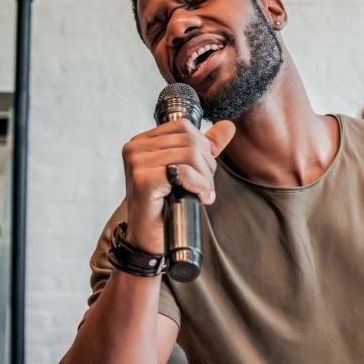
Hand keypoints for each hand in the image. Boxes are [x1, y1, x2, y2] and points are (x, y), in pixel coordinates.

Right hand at [122, 119, 235, 252]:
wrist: (149, 238)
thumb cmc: (166, 204)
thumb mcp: (188, 169)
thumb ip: (206, 146)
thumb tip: (228, 126)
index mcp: (143, 141)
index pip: (185, 127)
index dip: (203, 148)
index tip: (203, 172)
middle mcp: (135, 147)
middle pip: (190, 141)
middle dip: (207, 166)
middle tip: (205, 187)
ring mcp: (137, 162)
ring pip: (190, 155)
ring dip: (205, 179)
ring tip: (202, 194)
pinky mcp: (143, 179)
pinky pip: (184, 172)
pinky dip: (199, 186)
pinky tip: (198, 198)